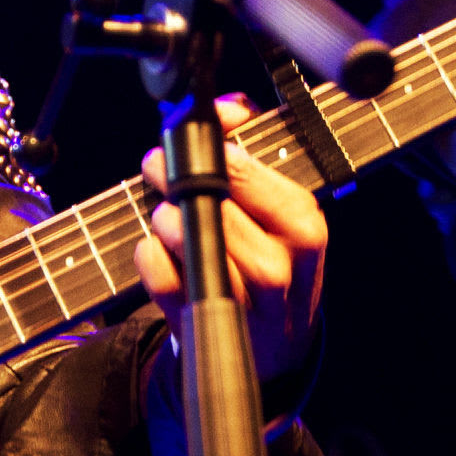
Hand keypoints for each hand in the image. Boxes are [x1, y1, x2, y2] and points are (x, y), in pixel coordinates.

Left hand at [135, 94, 327, 380]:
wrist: (279, 348)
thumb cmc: (277, 261)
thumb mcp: (284, 207)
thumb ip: (255, 147)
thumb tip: (227, 108)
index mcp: (303, 227)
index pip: (245, 173)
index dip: (210, 149)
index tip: (190, 139)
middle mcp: (279, 267)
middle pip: (214, 207)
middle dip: (177, 180)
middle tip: (157, 167)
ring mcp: (242, 302)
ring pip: (192, 244)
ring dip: (167, 220)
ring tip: (165, 212)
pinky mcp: (205, 324)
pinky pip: (164, 280)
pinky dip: (151, 258)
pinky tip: (157, 248)